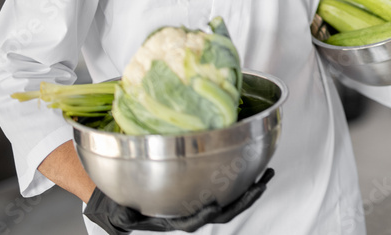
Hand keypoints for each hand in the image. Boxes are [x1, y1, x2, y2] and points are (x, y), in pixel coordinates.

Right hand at [84, 168, 273, 233]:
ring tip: (268, 175)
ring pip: (232, 202)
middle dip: (244, 200)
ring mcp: (203, 204)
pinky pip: (230, 189)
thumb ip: (125, 216)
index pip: (192, 222)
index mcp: (175, 221)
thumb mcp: (122, 213)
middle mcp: (194, 214)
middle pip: (223, 212)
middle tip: (262, 184)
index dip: (203, 216)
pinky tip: (258, 167)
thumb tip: (124, 216)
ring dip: (251, 189)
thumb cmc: (127, 207)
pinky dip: (245, 180)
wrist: (132, 205)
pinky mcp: (208, 191)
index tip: (212, 206)